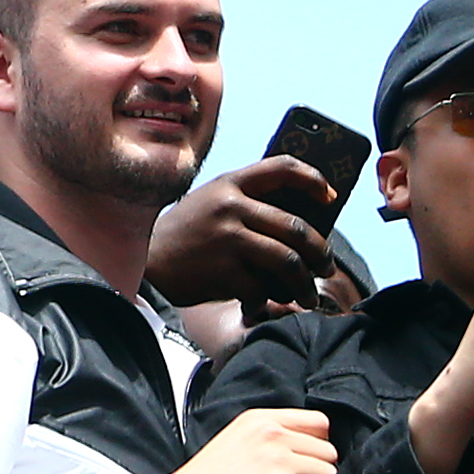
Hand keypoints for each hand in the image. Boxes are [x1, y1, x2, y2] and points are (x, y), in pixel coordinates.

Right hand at [147, 153, 345, 314]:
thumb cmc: (183, 236)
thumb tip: (300, 222)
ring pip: (288, 260)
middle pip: (296, 227)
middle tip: (326, 268)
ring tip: (307, 295)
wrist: (143, 265)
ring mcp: (227, 238)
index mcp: (230, 185)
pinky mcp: (222, 270)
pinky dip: (266, 300)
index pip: (282, 168)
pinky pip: (261, 287)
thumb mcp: (209, 205)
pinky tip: (262, 305)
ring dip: (304, 283)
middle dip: (320, 252)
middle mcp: (230, 207)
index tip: (329, 197)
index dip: (313, 180)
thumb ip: (245, 204)